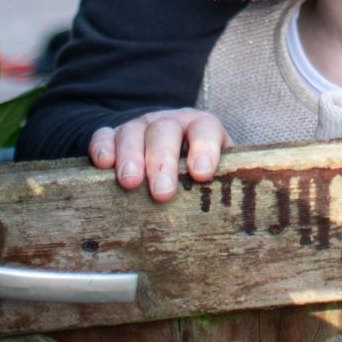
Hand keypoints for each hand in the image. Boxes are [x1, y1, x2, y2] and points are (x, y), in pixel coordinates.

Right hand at [87, 108, 228, 202]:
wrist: (165, 148)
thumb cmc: (194, 169)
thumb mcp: (214, 172)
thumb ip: (225, 184)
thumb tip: (238, 218)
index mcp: (200, 128)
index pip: (205, 129)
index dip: (204, 149)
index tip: (201, 174)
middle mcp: (170, 123)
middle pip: (165, 132)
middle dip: (163, 161)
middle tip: (163, 192)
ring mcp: (140, 127)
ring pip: (133, 133)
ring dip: (131, 157)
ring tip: (130, 183)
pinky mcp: (113, 136)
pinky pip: (103, 136)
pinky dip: (102, 148)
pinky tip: (103, 165)